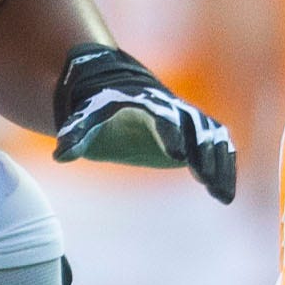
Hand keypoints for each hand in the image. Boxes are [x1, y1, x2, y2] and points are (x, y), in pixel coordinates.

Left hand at [51, 44, 235, 202]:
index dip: (171, 134)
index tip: (178, 155)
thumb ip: (76, 135)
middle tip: (206, 180)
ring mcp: (187, 119)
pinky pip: (218, 146)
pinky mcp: (195, 133)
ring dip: (220, 164)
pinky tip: (224, 194)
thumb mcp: (84, 119)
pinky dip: (224, 167)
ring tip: (222, 195)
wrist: (118, 89)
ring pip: (213, 137)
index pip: (164, 117)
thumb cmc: (99, 108)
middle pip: (196, 128)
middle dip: (203, 153)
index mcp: (146, 104)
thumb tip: (60, 154)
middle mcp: (172, 109)